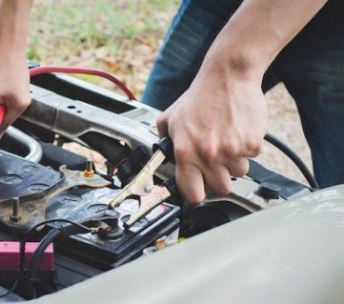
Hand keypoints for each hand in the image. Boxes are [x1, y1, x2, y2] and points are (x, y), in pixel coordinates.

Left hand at [156, 64, 266, 202]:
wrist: (227, 77)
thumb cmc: (199, 97)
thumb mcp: (170, 118)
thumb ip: (164, 141)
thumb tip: (161, 158)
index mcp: (186, 152)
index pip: (192, 194)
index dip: (196, 193)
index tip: (198, 188)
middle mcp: (208, 154)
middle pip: (221, 188)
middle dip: (219, 177)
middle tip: (216, 161)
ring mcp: (232, 150)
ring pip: (239, 173)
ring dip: (234, 162)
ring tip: (226, 140)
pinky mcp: (252, 143)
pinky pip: (252, 157)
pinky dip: (247, 148)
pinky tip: (238, 131)